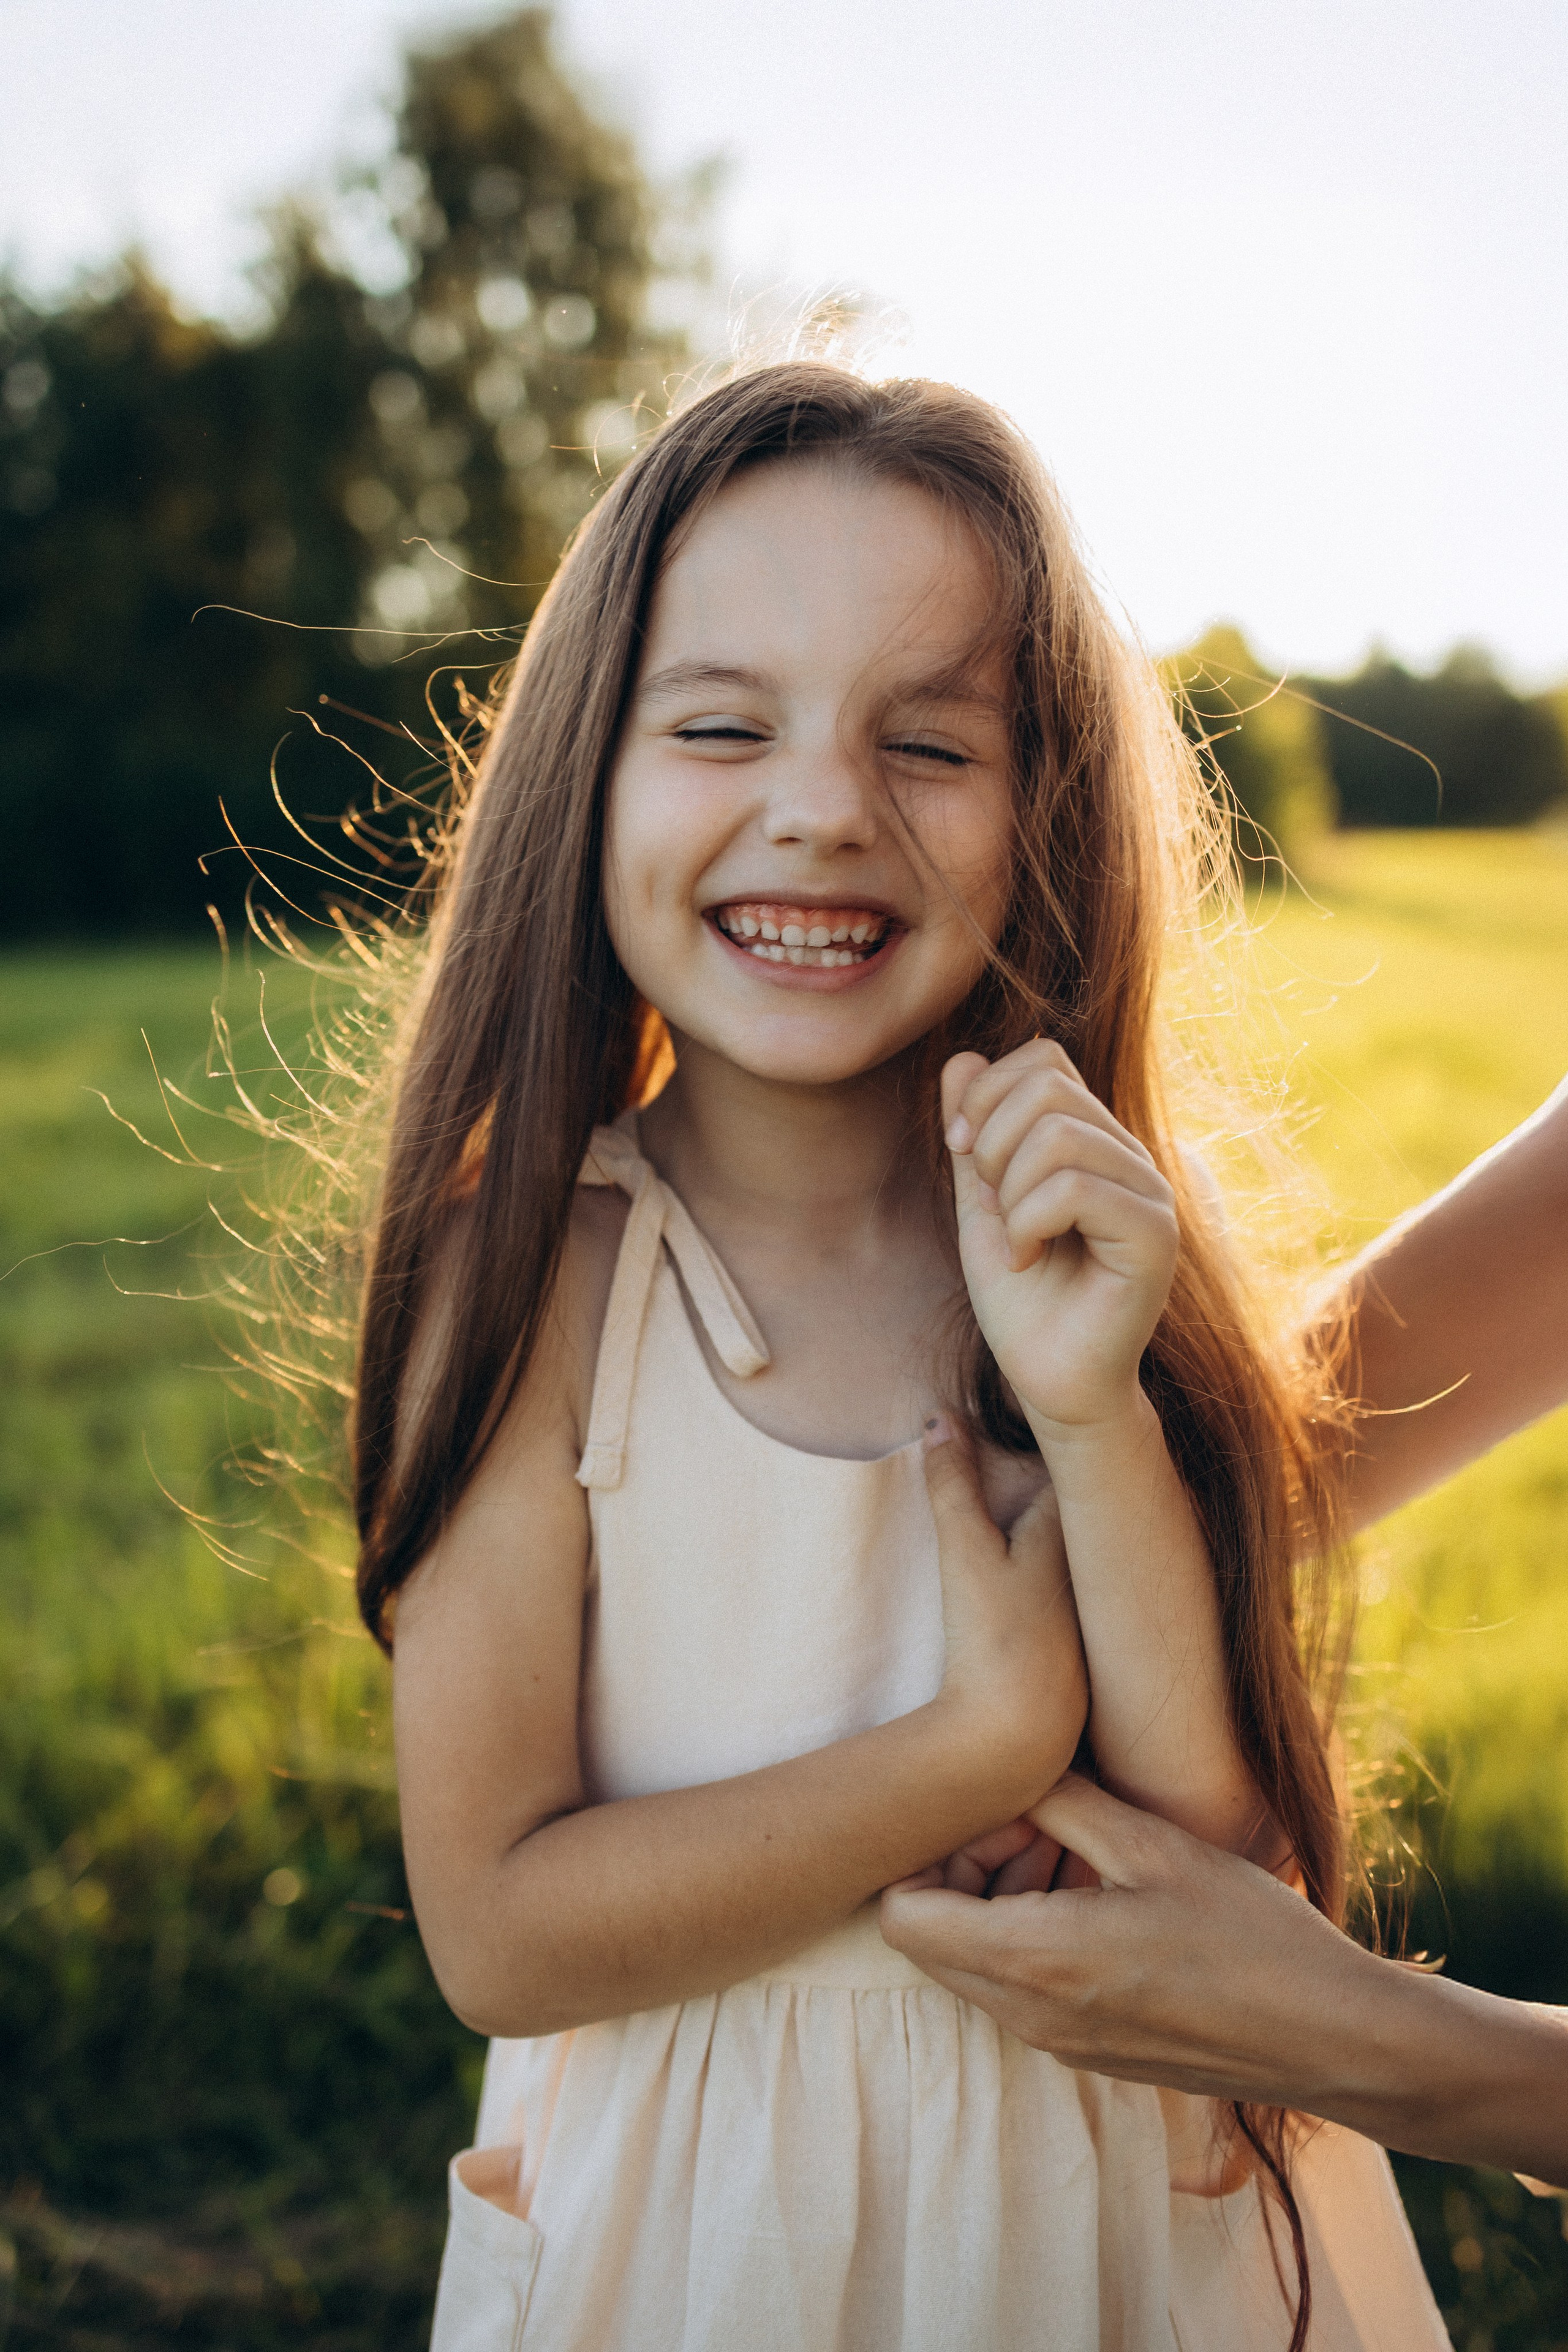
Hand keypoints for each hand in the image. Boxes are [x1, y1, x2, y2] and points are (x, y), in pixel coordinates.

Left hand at [882, 1774, 1341, 2101]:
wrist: (1331, 2038)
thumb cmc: (1251, 1936)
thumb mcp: (1151, 1845)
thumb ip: (1063, 1802)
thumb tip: (1007, 1762)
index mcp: (1033, 1962)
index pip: (902, 1917)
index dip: (927, 1851)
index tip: (997, 1812)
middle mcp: (1029, 2017)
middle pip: (930, 1939)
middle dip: (964, 1869)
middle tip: (1038, 1822)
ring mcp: (1058, 2045)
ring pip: (975, 1964)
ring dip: (1001, 1901)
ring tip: (1076, 1850)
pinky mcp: (1089, 2053)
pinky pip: (1021, 1990)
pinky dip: (1033, 1937)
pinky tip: (1102, 1896)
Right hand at [924, 1421, 1087, 1817]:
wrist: (1017, 1743)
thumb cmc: (996, 1643)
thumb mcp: (964, 1554)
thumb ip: (951, 1484)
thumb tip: (939, 1417)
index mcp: (1071, 1533)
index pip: (1073, 1460)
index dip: (1054, 1426)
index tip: (1031, 1397)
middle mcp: (1089, 1566)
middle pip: (1078, 1500)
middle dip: (1056, 1469)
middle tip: (1027, 1428)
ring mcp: (1085, 1609)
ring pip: (1072, 1544)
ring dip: (1050, 1519)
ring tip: (1022, 1488)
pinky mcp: (1076, 1647)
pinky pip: (1068, 1584)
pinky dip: (1049, 1564)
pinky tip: (1025, 1570)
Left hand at [943, 1043, 1178, 1435]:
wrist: (1049, 1380)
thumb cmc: (1021, 1300)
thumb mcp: (982, 1204)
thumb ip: (976, 1135)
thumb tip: (962, 1058)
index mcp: (1094, 1139)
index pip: (1044, 1058)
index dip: (987, 1093)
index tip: (962, 1151)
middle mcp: (1129, 1156)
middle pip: (1046, 1087)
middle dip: (991, 1143)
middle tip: (993, 1207)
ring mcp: (1150, 1192)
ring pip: (1059, 1136)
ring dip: (1009, 1193)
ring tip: (1016, 1242)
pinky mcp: (1155, 1235)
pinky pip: (1074, 1188)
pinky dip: (1027, 1223)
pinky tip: (1027, 1259)